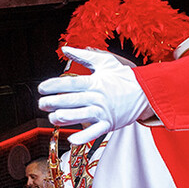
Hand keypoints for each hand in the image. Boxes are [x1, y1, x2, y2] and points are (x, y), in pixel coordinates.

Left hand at [38, 47, 152, 144]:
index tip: (41, 88)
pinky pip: (95, 132)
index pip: (71, 83)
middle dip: (53, 102)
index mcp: (94, 82)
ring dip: (63, 118)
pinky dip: (83, 137)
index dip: (54, 85)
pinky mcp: (108, 124)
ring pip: (80, 116)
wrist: (147, 92)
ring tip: (52, 117)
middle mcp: (97, 97)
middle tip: (41, 103)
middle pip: (71, 100)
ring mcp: (103, 112)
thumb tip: (65, 48)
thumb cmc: (123, 76)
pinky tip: (71, 139)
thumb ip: (83, 55)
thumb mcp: (105, 62)